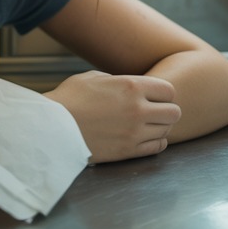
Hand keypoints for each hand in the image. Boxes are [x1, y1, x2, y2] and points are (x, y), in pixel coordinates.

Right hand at [44, 70, 179, 162]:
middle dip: (166, 111)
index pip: (169, 90)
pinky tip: (144, 138)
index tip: (154, 97)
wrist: (53, 128)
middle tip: (154, 113)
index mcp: (131, 86)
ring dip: (159, 128)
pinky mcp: (128, 150)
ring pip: (167, 130)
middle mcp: (138, 109)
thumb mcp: (94, 78)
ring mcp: (135, 132)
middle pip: (174, 112)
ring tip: (146, 126)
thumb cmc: (69, 100)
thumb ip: (118, 81)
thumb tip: (128, 86)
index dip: (163, 94)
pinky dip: (155, 142)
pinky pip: (157, 147)